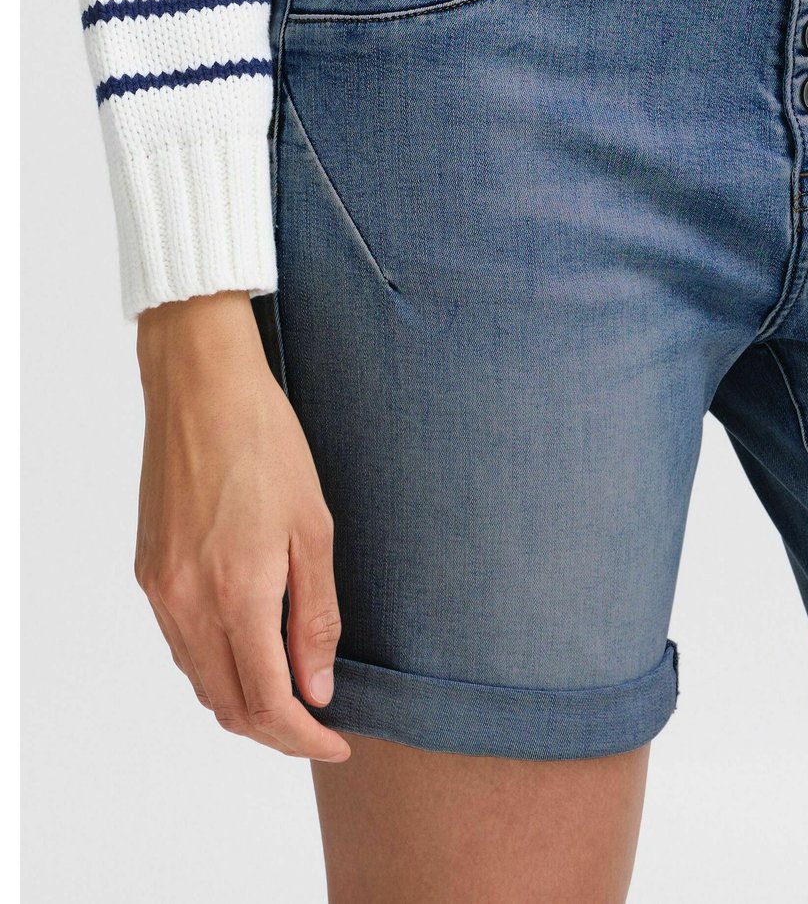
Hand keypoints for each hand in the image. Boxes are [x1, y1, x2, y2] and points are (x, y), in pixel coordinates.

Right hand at [134, 291, 349, 761]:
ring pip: (199, 680)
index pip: (268, 703)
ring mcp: (161, 589)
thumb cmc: (267, 444)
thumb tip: (318, 686)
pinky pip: (180, 644)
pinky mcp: (147, 571)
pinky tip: (249, 647)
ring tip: (290, 691)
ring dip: (243, 701)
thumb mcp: (314, 527)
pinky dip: (215, 664)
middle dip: (276, 731)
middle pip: (228, 705)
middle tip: (319, 724)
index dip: (305, 736)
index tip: (337, 741)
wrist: (201, 387)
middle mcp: (189, 602)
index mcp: (237, 593)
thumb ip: (316, 614)